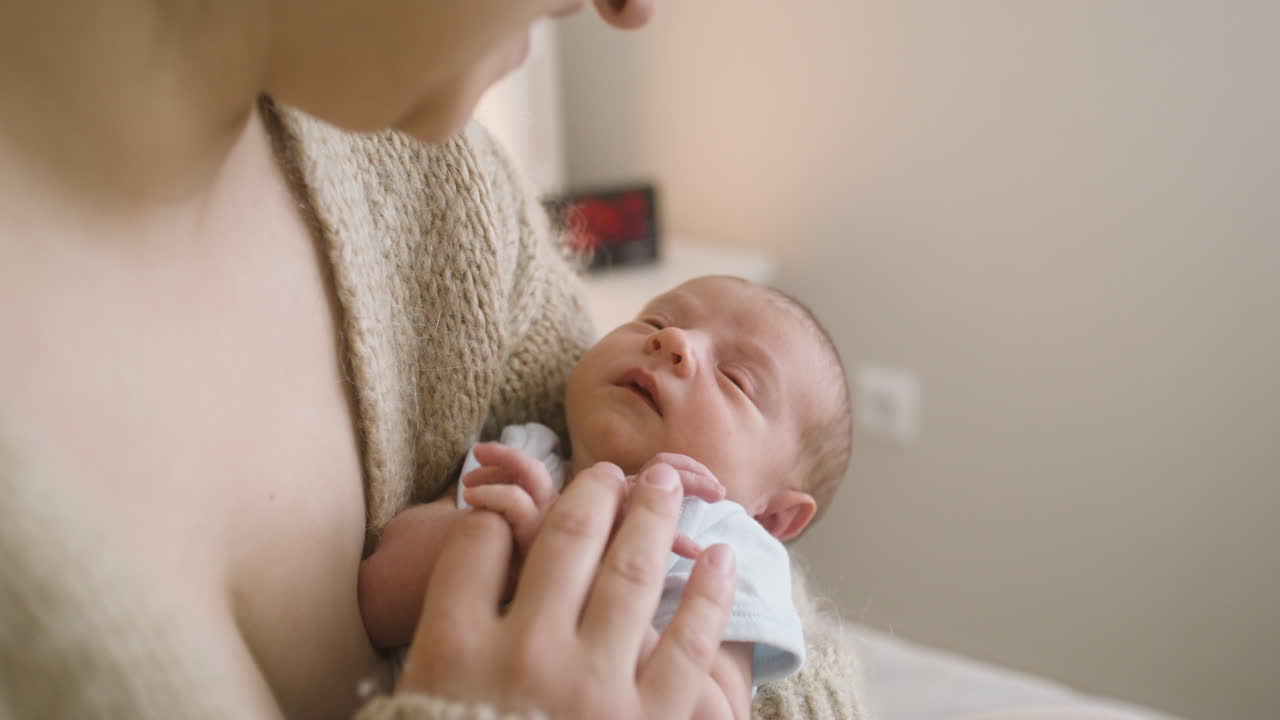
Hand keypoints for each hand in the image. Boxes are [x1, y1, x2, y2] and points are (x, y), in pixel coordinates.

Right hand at [399, 461, 736, 718]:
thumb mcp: (428, 694)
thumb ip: (446, 641)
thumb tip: (478, 560)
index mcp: (452, 652)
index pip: (480, 544)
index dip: (500, 515)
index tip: (515, 510)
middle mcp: (523, 655)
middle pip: (564, 540)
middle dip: (592, 494)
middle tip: (611, 474)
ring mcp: (592, 686)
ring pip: (629, 570)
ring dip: (653, 517)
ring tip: (668, 485)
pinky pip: (688, 640)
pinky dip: (708, 594)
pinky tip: (720, 560)